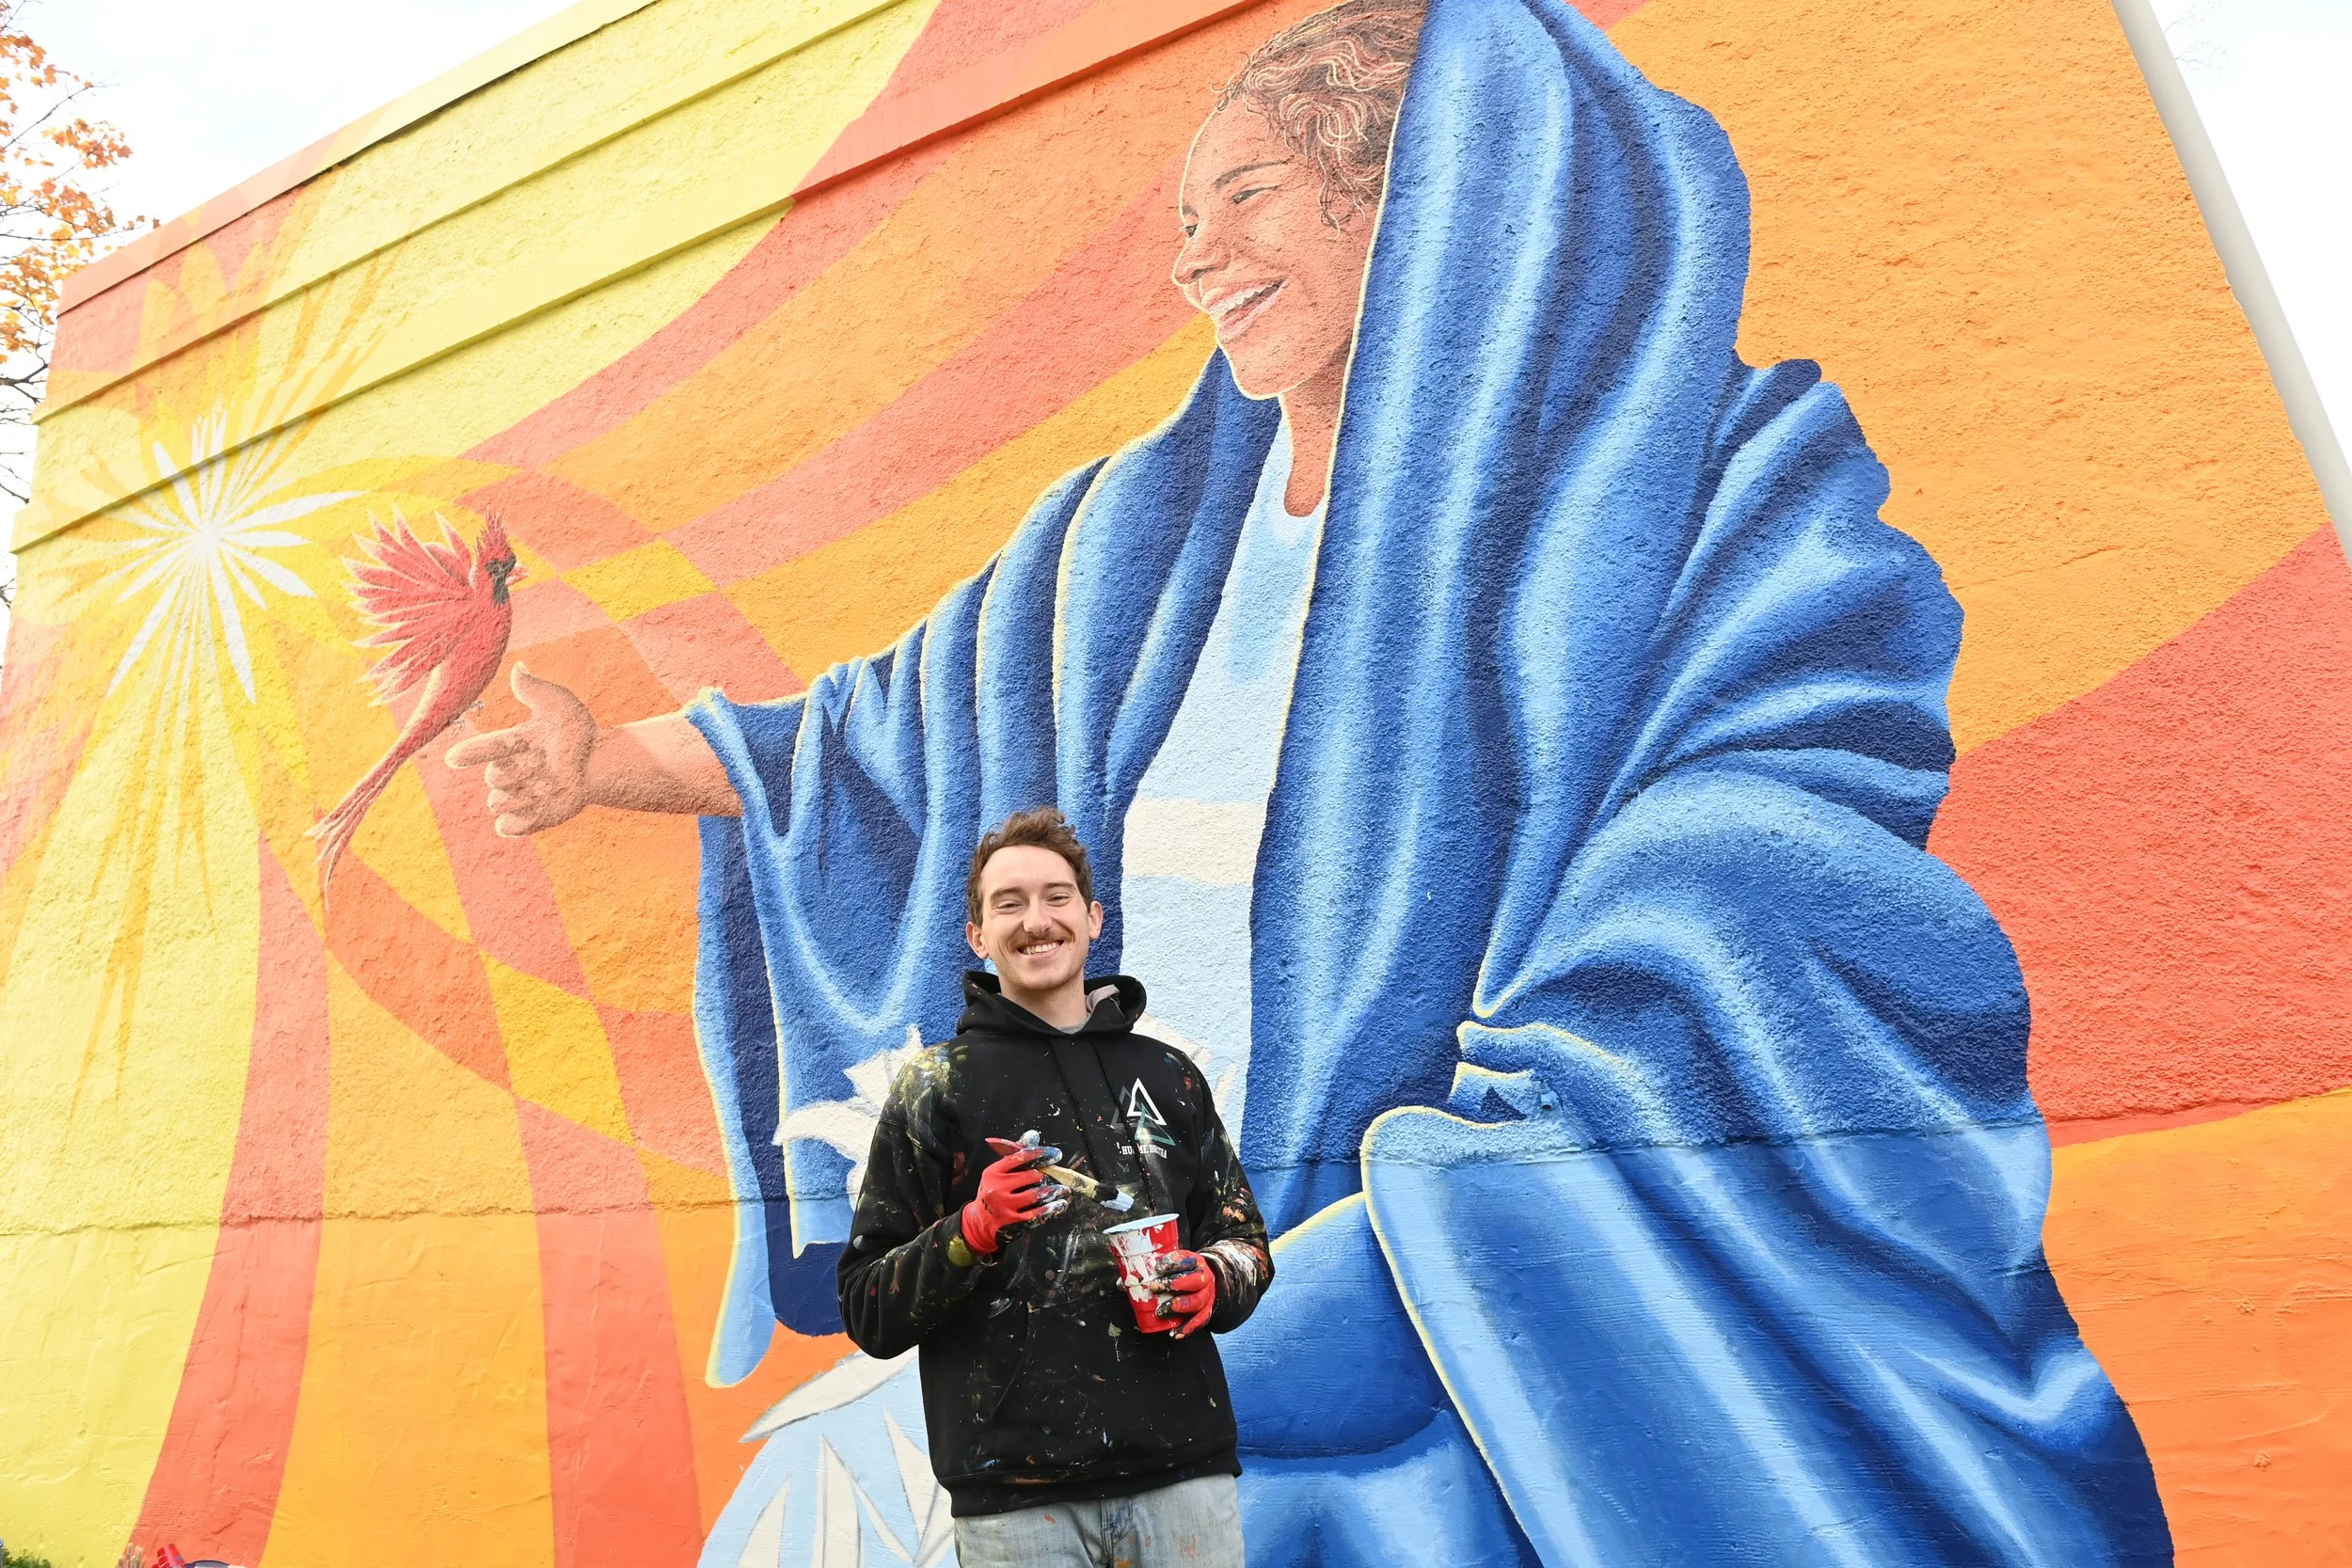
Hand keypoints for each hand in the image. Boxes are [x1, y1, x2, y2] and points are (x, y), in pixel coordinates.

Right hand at [445, 664, 594, 835]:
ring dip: (521, 795)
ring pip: (497, 803)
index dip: (467, 754)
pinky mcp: (529, 820)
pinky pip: (506, 827)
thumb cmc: (579, 733)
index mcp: (508, 745)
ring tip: (547, 786)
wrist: (602, 764)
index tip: (457, 758)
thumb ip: (535, 689)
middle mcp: (508, 771)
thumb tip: (519, 668)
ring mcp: (517, 797)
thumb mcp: (558, 704)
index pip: (478, 750)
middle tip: (543, 762)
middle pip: (493, 778)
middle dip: (518, 770)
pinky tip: (539, 808)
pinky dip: (518, 821)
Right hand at [961, 1133, 1063, 1254]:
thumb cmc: (993, 1192)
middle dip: (1046, 1176)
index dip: (1040, 1154)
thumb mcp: (999, 1173)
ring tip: (1063, 1190)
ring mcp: (1003, 1207)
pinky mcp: (1011, 1223)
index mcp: (993, 1173)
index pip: (1020, 1158)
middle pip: (1031, 1177)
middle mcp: (996, 1189)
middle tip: (1056, 1176)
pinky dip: (1050, 1208)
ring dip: (1053, 1192)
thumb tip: (1033, 1135)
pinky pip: (1036, 1214)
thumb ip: (1016, 1154)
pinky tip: (1059, 1204)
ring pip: (1035, 1196)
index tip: (1056, 1154)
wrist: (980, 1223)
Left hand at [1155, 1250, 1215, 1336]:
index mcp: (1196, 1263)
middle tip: (1154, 1287)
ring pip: (1196, 1302)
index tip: (1157, 1268)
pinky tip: (1174, 1333)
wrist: (1207, 1283)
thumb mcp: (1174, 1266)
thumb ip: (1152, 1271)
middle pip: (1194, 1280)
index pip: (1187, 1260)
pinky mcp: (1207, 1311)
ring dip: (1178, 1307)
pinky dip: (1187, 1328)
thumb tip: (1123, 1283)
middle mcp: (1204, 1278)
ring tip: (1161, 1311)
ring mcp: (1207, 1295)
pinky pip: (1200, 1321)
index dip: (1173, 1263)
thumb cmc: (1184, 1273)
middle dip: (1173, 1284)